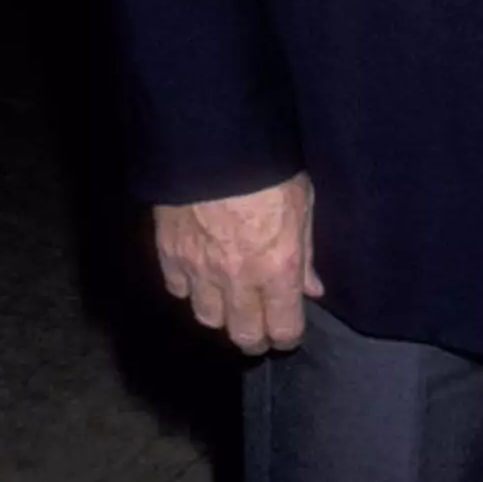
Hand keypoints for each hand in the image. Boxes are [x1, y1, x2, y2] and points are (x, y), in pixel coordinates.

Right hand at [154, 173, 322, 354]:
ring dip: (222, 315)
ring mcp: (200, 270)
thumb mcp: (303, 203)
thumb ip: (306, 253)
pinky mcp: (170, 255)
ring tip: (230, 301)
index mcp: (278, 268)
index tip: (289, 330)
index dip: (288, 336)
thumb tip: (312, 289)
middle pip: (244, 334)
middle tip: (260, 328)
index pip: (284, 329)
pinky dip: (189, 288)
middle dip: (255, 337)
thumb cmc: (269, 167)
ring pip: (208, 319)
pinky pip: (178, 290)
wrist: (214, 143)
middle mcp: (238, 279)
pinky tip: (199, 275)